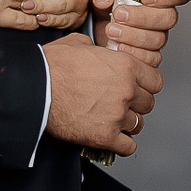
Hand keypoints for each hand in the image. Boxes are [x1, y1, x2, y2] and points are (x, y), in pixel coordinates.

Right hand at [42, 32, 161, 155]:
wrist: (35, 87)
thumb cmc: (52, 65)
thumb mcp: (79, 44)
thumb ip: (98, 50)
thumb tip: (97, 53)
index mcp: (125, 66)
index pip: (155, 81)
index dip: (146, 86)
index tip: (139, 89)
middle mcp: (126, 90)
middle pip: (148, 104)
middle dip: (137, 105)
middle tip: (123, 105)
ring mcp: (117, 115)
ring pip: (138, 125)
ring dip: (128, 124)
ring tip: (115, 121)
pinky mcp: (104, 136)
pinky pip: (127, 147)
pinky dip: (122, 144)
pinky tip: (113, 138)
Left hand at [91, 0, 189, 68]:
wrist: (93, 20)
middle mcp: (159, 16)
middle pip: (169, 18)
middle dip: (142, 17)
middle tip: (119, 14)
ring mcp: (155, 36)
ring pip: (158, 39)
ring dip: (133, 35)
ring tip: (112, 30)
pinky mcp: (147, 54)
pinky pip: (151, 57)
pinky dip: (134, 53)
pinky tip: (119, 46)